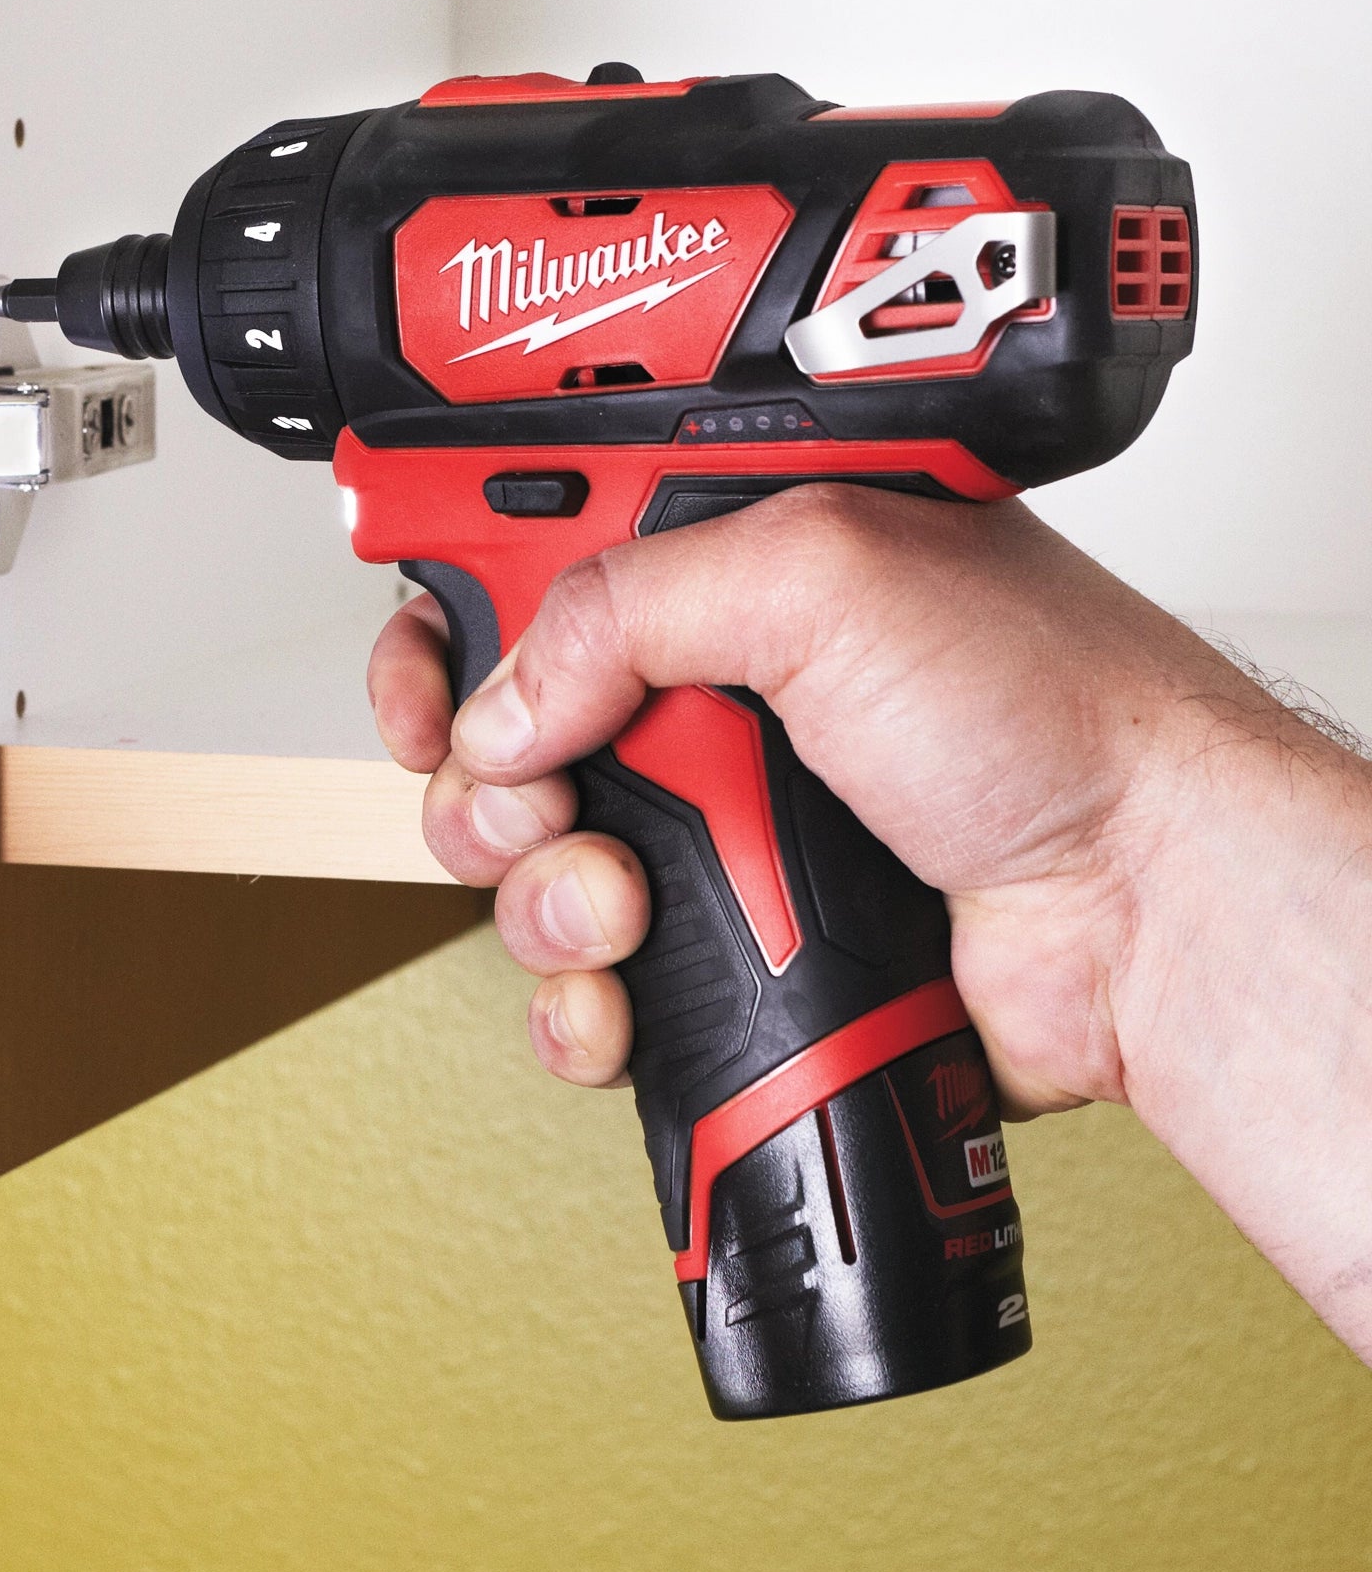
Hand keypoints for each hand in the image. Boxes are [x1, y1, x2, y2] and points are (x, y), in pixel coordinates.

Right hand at [369, 487, 1371, 1354]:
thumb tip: (502, 700)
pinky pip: (587, 985)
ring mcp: (713, 823)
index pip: (518, 570)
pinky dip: (577, 1005)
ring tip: (622, 899)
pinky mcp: (729, 943)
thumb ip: (624, 604)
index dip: (442, 625)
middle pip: (493, 736)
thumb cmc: (1050, 707)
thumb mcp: (820, 578)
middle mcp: (703, 691)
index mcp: (716, 567)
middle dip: (483, 785)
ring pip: (525, 872)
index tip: (424, 689)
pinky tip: (620, 993)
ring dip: (540, 898)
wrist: (1147, 906)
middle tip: (545, 799)